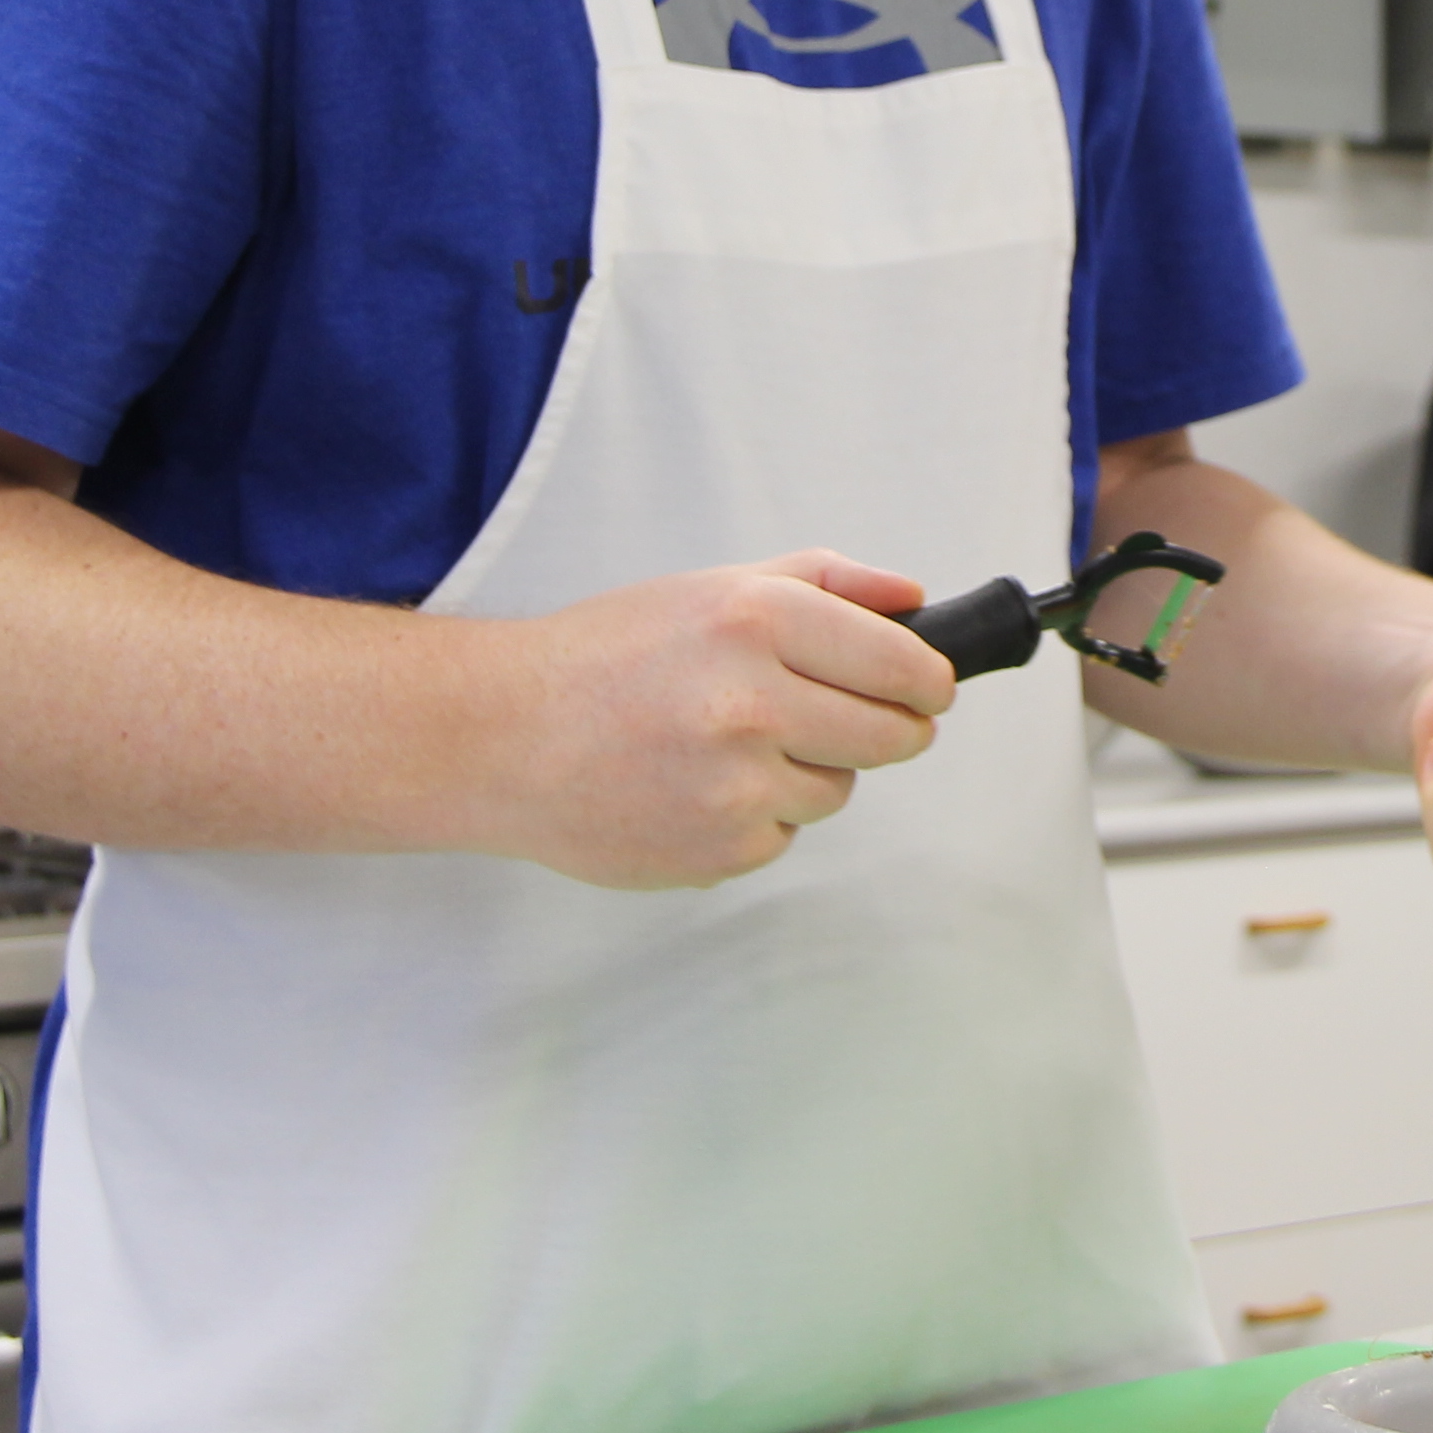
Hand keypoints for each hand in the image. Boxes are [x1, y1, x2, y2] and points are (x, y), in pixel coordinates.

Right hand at [472, 552, 947, 890]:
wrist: (503, 738)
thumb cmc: (607, 655)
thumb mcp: (712, 588)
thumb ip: (825, 583)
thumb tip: (914, 599)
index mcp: (759, 620)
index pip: (903, 663)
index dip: (929, 680)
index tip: (929, 689)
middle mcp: (753, 701)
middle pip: (891, 734)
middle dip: (888, 728)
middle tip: (852, 719)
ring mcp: (737, 784)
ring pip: (837, 788)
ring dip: (808, 771)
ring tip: (729, 747)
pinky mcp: (720, 849)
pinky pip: (783, 834)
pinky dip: (756, 816)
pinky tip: (696, 788)